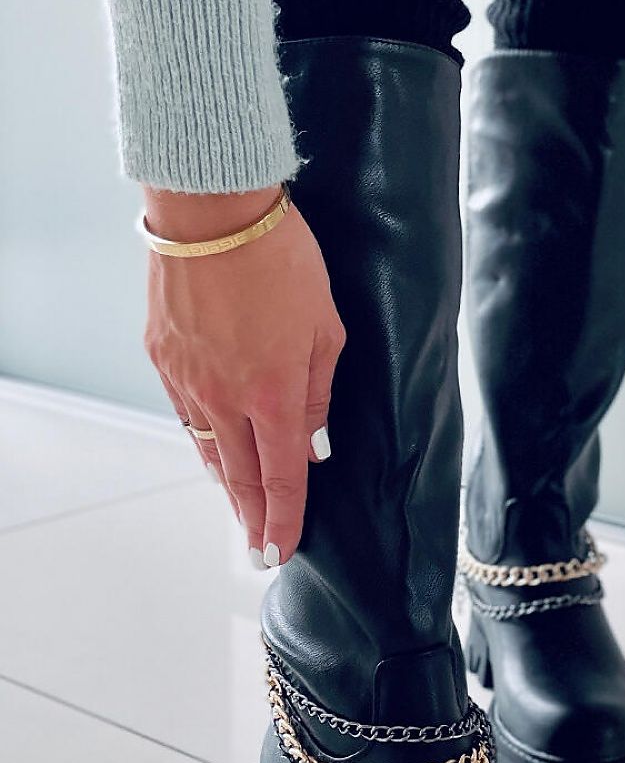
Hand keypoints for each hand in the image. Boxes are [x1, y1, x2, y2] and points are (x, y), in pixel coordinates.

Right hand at [142, 184, 344, 567]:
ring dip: (225, 484)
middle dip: (252, 519)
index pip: (282, 478)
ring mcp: (187, 379)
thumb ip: (320, 391)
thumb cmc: (279, 257)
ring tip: (239, 509)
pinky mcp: (162, 356)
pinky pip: (184, 413)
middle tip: (258, 550)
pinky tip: (210, 450)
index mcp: (273, 394)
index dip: (284, 521)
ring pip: (207, 448)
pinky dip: (201, 440)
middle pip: (239, 476)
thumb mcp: (325, 325)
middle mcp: (225, 397)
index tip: (282, 552)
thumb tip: (314, 443)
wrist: (211, 210)